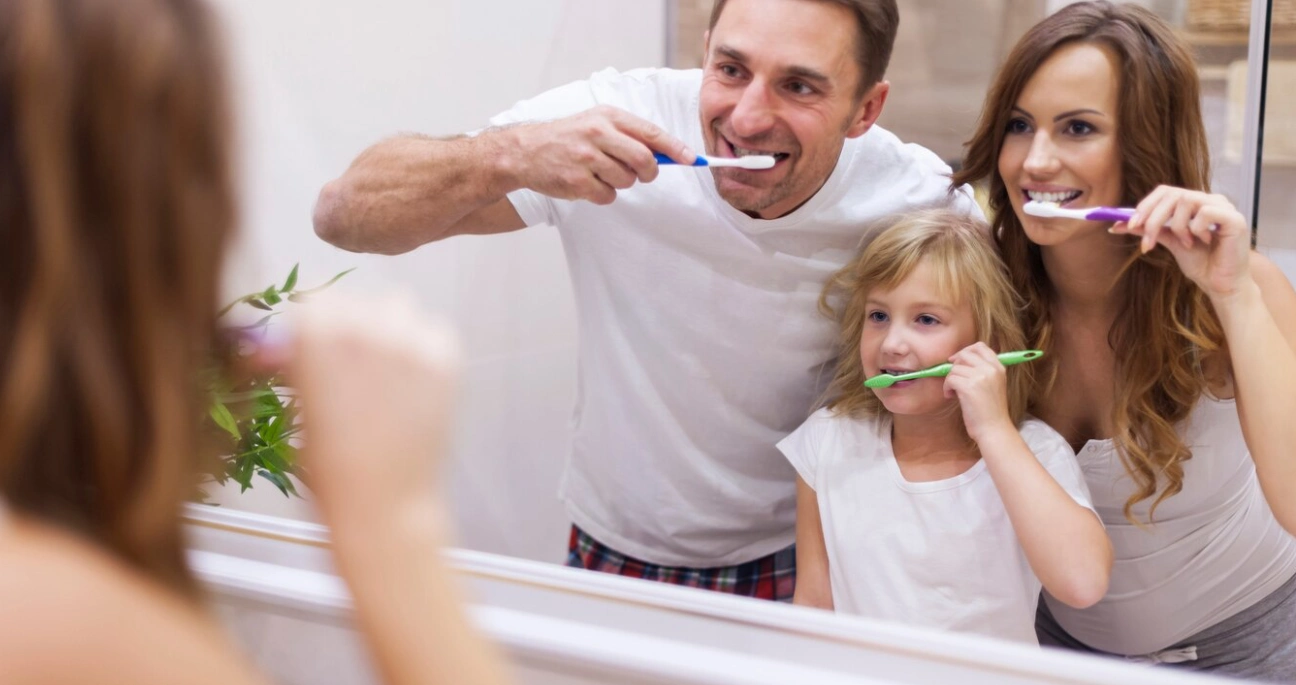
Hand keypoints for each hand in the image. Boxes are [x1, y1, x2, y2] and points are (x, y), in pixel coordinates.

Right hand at [285, 293, 461, 523]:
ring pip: (397, 307)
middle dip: (348, 326)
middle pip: (355, 301)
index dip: (311, 324)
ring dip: (388, 328)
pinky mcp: (445, 358)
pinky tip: (413, 379)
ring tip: (384, 369)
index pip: (313, 302)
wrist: (382, 503)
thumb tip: (281, 344)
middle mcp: (364, 327)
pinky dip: (423, 345)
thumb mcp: (299, 405)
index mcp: (316, 337)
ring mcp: (410, 340)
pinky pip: (433, 329)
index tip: (312, 343)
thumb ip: (296, 364)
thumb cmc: (329, 466)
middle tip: (348, 362)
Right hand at [507, 105, 694, 204]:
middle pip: (644, 160)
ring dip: (620, 182)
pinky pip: (607, 196)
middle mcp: (597, 134)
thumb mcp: (597, 123)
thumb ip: (629, 135)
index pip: (650, 132)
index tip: (691, 159)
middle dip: (648, 172)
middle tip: (642, 174)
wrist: (525, 151)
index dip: (674, 148)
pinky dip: (603, 194)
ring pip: (626, 180)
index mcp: (607, 116)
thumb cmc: (568, 138)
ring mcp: (585, 158)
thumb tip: (667, 154)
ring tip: (600, 173)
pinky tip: (587, 183)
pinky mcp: (576, 181)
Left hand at [943, 342, 1013, 442]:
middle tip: (953, 379)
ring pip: (955, 368)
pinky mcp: (969, 387)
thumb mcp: (994, 385)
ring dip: (950, 380)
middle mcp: (991, 369)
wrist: (994, 429)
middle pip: (965, 354)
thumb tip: (959, 359)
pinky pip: (950, 379)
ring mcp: (980, 377)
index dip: (965, 351)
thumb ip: (983, 371)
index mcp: (998, 368)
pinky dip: (947, 388)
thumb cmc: (990, 411)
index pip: (980, 347)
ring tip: (954, 393)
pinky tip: (951, 397)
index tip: (957, 361)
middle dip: (955, 366)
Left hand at [1111, 186, 1251, 301]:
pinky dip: (1197, 229)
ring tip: (1186, 243)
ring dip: (1178, 226)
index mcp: (1195, 203)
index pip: (1165, 191)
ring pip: (1186, 201)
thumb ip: (1149, 230)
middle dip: (1153, 218)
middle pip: (1172, 194)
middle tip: (1147, 241)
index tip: (1129, 224)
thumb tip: (1118, 224)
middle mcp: (1210, 200)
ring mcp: (1224, 207)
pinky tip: (1204, 241)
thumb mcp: (1169, 242)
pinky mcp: (1235, 219)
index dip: (1145, 205)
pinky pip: (1205, 213)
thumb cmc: (1200, 262)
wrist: (1220, 284)